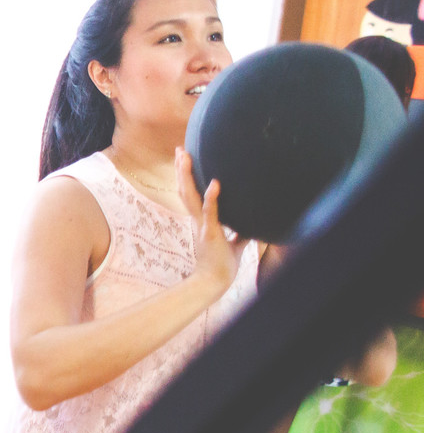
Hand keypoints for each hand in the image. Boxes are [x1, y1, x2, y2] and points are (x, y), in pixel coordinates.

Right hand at [177, 147, 247, 298]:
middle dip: (182, 170)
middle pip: (185, 190)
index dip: (186, 178)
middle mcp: (198, 221)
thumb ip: (240, 234)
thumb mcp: (234, 246)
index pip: (191, 195)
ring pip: (190, 197)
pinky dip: (212, 198)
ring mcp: (202, 226)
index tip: (184, 160)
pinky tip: (215, 183)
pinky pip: (211, 213)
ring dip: (187, 176)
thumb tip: (252, 228)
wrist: (215, 282)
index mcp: (201, 222)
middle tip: (179, 150)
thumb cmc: (222, 266)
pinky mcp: (211, 233)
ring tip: (185, 157)